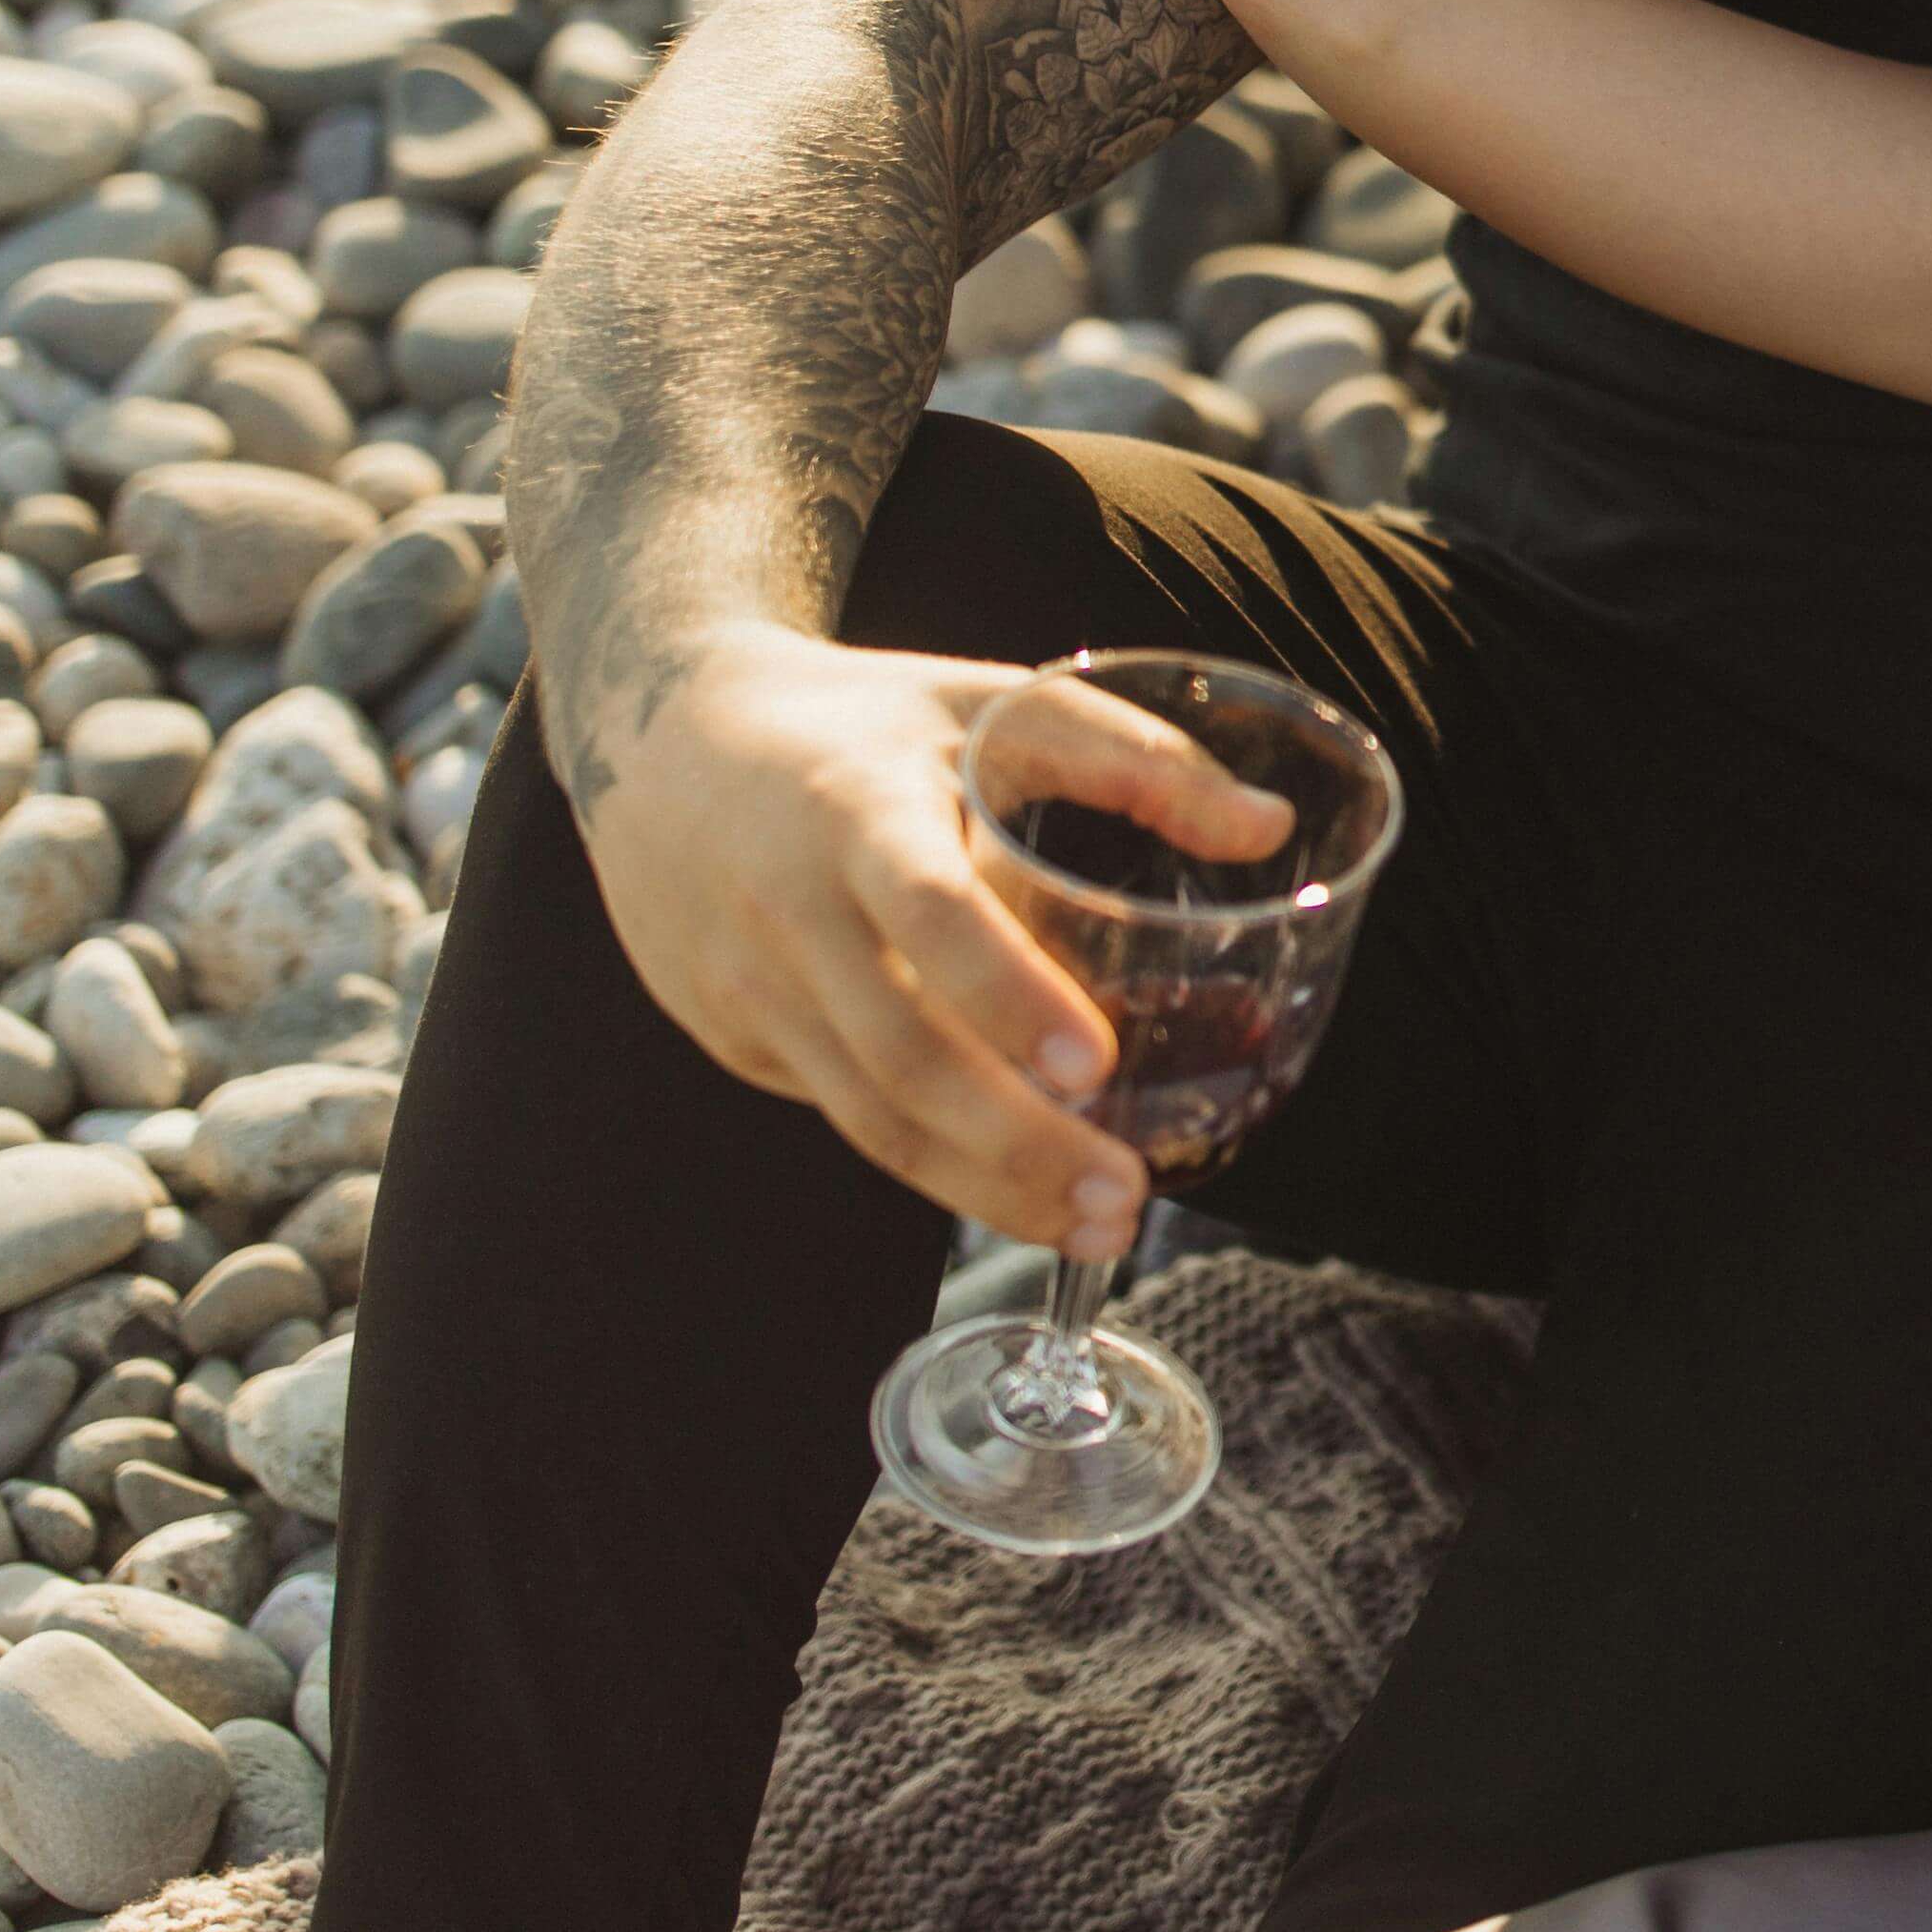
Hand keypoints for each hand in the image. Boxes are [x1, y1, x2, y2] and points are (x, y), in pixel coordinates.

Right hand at [566, 626, 1296, 1265]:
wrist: (660, 743)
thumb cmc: (866, 722)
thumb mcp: (993, 701)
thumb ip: (1136, 760)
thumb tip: (1271, 829)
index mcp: (856, 811)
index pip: (930, 913)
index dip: (1008, 993)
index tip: (1093, 1065)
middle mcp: (788, 911)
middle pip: (900, 1056)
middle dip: (1017, 1147)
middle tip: (1127, 1203)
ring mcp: (750, 989)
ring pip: (869, 1117)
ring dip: (983, 1189)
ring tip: (1097, 1229)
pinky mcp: (738, 1040)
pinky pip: (845, 1115)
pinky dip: (934, 1163)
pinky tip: (1016, 1191)